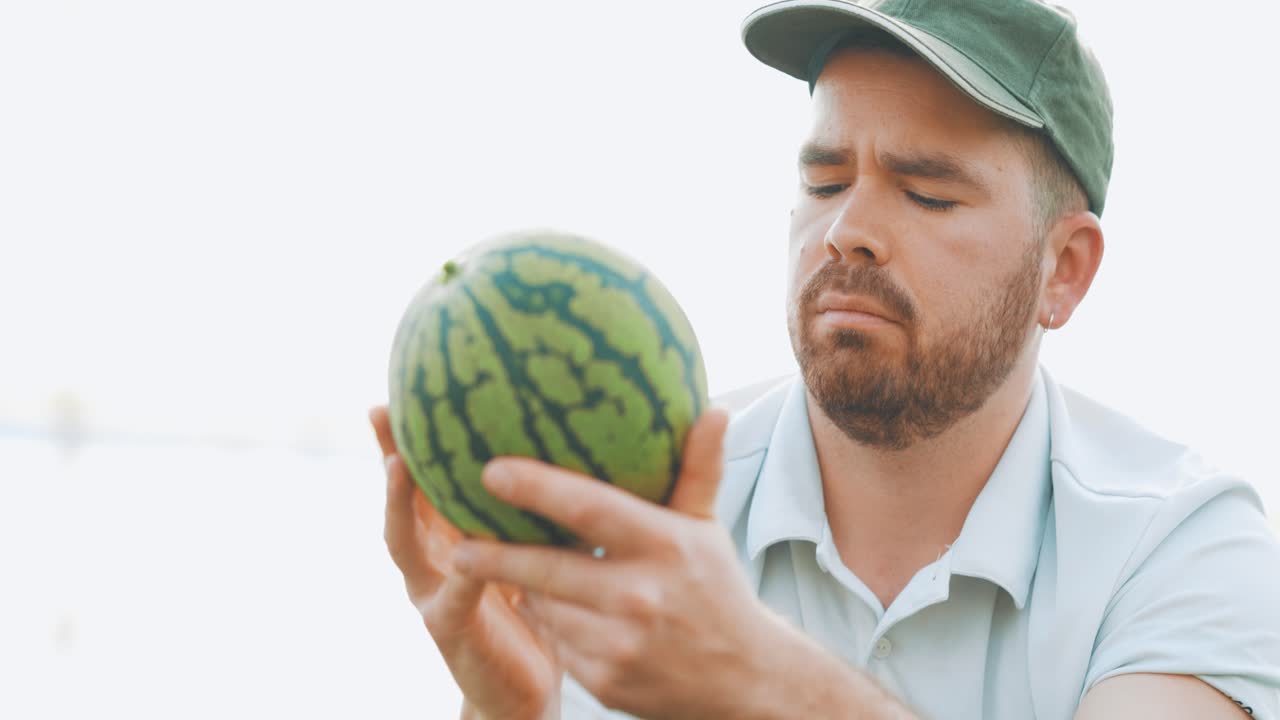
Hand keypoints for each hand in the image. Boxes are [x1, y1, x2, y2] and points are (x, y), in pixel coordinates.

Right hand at [369, 406, 560, 719]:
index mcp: (455, 530)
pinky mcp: (450, 629)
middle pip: (401, 495)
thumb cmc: (545, 607)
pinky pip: (455, 596)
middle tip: (380, 408)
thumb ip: (554, 502)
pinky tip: (469, 555)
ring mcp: (433, 590)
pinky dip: (462, 574)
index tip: (412, 377)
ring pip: (404, 540)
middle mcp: (434, 554)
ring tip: (399, 464)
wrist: (526, 687)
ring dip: (398, 502)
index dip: (419, 429)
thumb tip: (591, 440)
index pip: (431, 472)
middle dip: (388, 451)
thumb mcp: (548, 545)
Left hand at [450, 407, 789, 719]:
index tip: (490, 471)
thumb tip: (714, 409)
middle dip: (494, 554)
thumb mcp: (706, 527)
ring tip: (523, 573)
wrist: (744, 678)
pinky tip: (561, 612)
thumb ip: (699, 468)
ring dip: (530, 590)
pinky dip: (552, 625)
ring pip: (546, 607)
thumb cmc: (714, 587)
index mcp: (665, 544)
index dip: (535, 488)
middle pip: (547, 567)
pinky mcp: (606, 680)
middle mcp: (640, 595)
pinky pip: (557, 643)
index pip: (588, 508)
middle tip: (459, 540)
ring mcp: (621, 643)